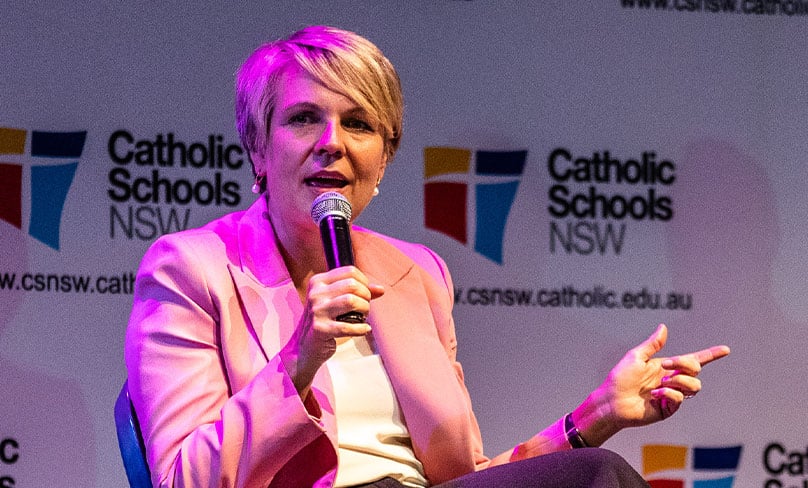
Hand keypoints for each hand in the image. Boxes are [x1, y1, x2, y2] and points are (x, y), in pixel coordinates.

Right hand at [279, 266, 383, 394]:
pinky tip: (364, 330)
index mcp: (318, 282)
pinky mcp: (319, 329)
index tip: (365, 294)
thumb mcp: (336, 302)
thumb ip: (359, 293)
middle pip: (352, 285)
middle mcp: (316, 293)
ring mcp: (316, 311)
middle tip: (365, 308)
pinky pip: (347, 326)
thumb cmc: (324, 321)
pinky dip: (361, 329)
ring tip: (363, 317)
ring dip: (364, 310)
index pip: (350, 271)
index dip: (364, 282)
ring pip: (351, 301)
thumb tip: (380, 289)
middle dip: (366, 297)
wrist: (303, 347)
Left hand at [578, 324, 729, 443]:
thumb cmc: (620, 379)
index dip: (710, 355)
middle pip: (696, 370)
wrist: (611, 402)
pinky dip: (668, 393)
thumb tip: (663, 327)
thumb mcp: (635, 357)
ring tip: (661, 383)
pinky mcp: (668, 408)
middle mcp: (671, 380)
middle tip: (664, 365)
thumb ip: (652, 344)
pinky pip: (680, 399)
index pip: (693, 360)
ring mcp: (671, 395)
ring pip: (694, 386)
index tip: (726, 349)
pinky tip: (654, 395)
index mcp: (666, 367)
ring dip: (679, 381)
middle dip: (684, 364)